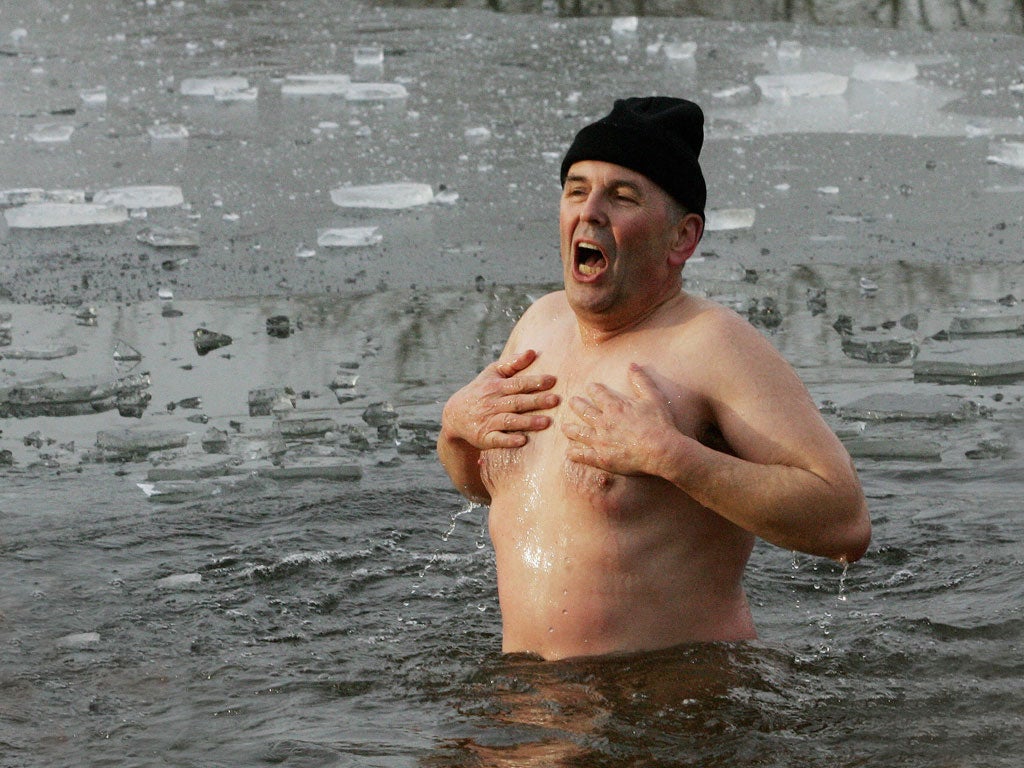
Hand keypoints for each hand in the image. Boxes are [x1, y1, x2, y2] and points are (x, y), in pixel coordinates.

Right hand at [442, 349, 558, 449]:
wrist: (454, 415)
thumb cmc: (480, 391)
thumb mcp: (491, 373)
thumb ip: (512, 363)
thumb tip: (532, 352)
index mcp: (495, 386)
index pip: (517, 383)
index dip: (534, 382)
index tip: (552, 380)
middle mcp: (492, 403)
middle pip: (517, 402)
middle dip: (536, 401)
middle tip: (555, 400)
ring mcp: (488, 421)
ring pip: (509, 420)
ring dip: (527, 422)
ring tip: (546, 422)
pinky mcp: (484, 437)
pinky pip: (497, 439)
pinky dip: (509, 440)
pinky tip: (523, 440)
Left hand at [562, 363, 678, 475]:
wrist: (661, 450)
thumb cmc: (659, 424)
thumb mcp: (653, 397)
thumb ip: (641, 380)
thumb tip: (632, 364)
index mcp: (614, 407)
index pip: (598, 394)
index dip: (593, 389)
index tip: (589, 386)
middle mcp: (603, 423)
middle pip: (584, 411)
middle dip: (577, 405)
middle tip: (572, 401)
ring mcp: (600, 441)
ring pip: (579, 433)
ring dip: (570, 429)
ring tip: (564, 427)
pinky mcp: (602, 459)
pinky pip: (583, 456)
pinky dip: (575, 453)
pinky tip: (569, 452)